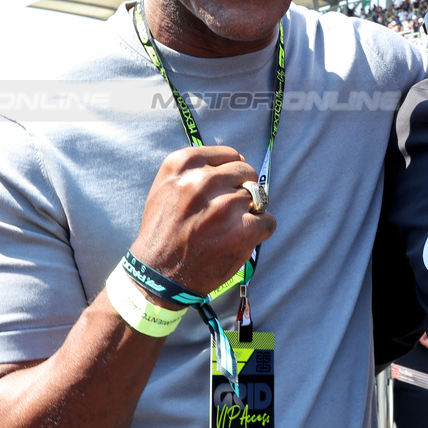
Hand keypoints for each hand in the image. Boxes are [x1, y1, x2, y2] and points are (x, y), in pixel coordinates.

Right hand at [130, 146, 276, 297]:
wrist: (159, 273)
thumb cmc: (164, 230)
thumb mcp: (167, 187)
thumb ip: (197, 169)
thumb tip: (239, 159)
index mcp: (183, 165)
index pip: (228, 154)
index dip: (229, 172)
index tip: (221, 188)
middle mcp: (204, 181)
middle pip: (245, 172)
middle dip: (241, 190)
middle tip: (225, 212)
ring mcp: (225, 205)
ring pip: (257, 197)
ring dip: (248, 212)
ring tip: (226, 228)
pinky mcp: (243, 230)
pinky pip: (268, 220)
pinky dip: (260, 231)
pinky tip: (239, 239)